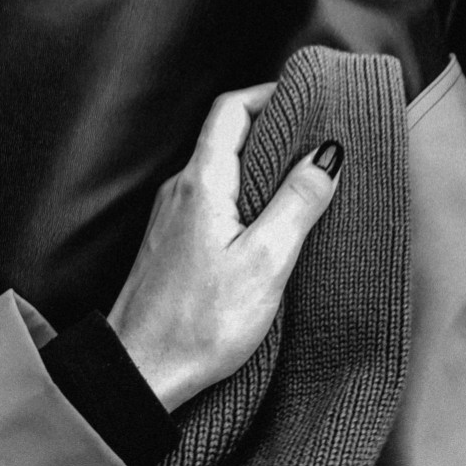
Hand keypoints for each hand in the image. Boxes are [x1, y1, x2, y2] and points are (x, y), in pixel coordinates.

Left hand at [107, 83, 342, 410]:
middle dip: (271, 124)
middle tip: (314, 133)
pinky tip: (266, 218)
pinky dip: (243, 191)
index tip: (305, 96)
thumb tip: (326, 155)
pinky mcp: (173, 239)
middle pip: (224, 133)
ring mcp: (173, 214)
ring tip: (299, 174)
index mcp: (202, 184)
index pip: (230, 110)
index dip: (267, 93)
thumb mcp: (264, 263)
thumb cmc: (199, 325)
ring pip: (219, 166)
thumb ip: (297, 204)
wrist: (139, 372)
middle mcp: (180, 190)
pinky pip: (211, 196)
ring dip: (258, 160)